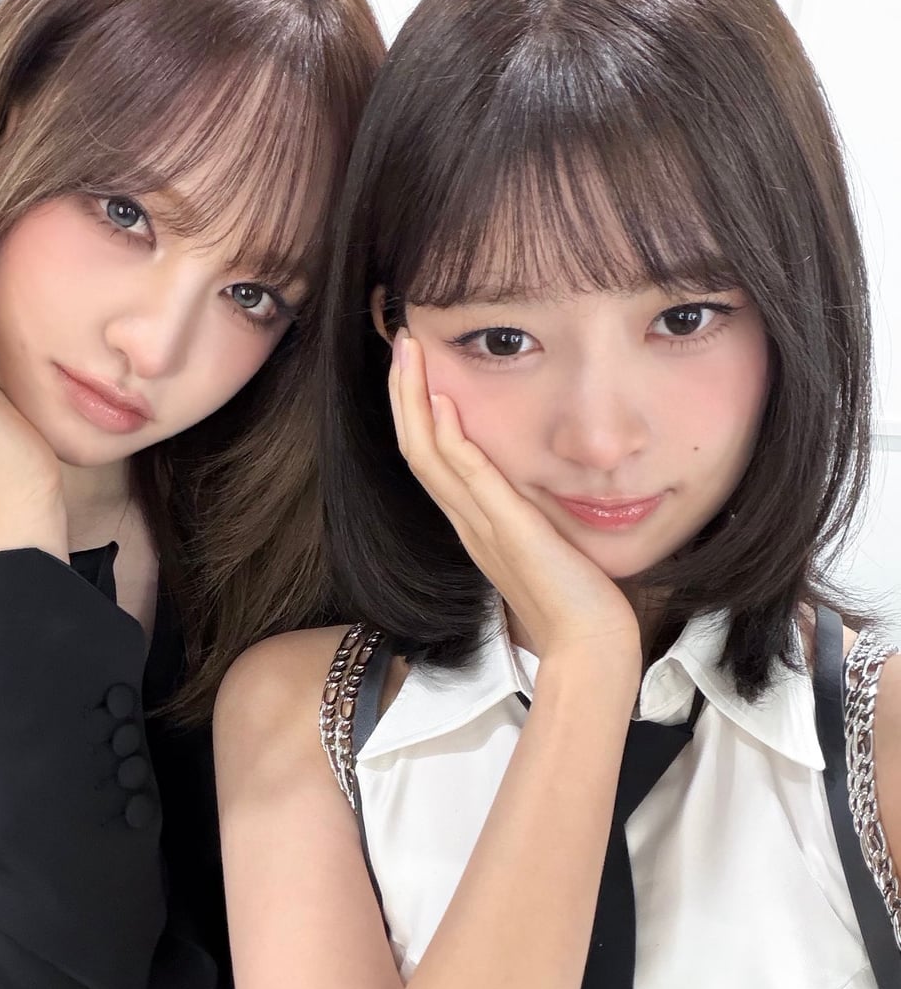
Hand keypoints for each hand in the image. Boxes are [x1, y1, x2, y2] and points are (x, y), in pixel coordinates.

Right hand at [389, 330, 640, 663]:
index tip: (416, 367)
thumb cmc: (576, 600)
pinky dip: (452, 440)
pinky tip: (445, 404)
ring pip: (429, 456)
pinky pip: (469, 479)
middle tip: (401, 344)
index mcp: (474, 523)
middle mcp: (468, 522)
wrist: (587, 644)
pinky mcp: (509, 530)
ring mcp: (482, 526)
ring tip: (410, 354)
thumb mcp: (545, 543)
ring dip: (415, 401)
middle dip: (405, 394)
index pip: (430, 458)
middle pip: (416, 449)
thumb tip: (530, 487)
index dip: (416, 411)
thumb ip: (528, 514)